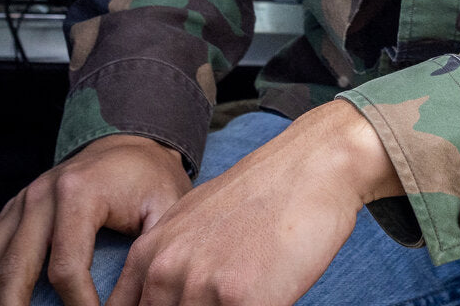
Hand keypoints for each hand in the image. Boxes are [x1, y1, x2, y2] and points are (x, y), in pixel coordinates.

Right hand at [0, 134, 191, 305]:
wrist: (131, 139)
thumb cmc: (150, 179)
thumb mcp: (164, 210)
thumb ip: (148, 257)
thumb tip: (133, 302)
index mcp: (78, 194)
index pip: (66, 268)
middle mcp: (40, 195)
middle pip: (14, 267)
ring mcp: (20, 202)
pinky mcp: (12, 209)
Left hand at [106, 100, 402, 305]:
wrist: (310, 167)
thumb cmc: (258, 197)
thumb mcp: (193, 222)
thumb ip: (169, 266)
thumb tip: (157, 298)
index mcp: (148, 255)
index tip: (187, 303)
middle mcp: (166, 271)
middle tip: (220, 297)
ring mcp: (201, 288)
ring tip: (247, 292)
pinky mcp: (242, 301)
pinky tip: (268, 294)